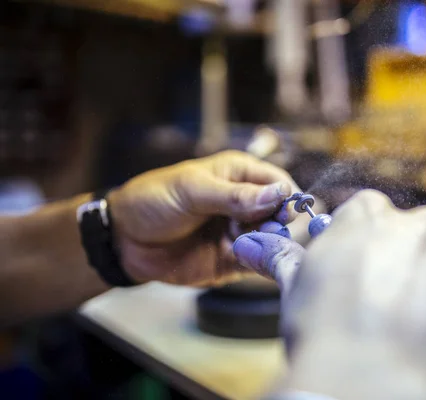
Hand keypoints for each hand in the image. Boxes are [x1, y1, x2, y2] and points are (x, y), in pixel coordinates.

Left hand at [108, 150, 299, 285]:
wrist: (124, 240)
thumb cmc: (154, 200)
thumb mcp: (192, 191)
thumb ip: (235, 195)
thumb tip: (280, 194)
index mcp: (240, 175)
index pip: (279, 182)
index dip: (287, 196)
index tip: (284, 212)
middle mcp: (247, 203)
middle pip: (281, 214)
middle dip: (277, 223)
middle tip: (261, 231)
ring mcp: (241, 233)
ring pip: (273, 240)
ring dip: (266, 245)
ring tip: (241, 244)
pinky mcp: (234, 261)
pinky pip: (258, 264)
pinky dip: (258, 264)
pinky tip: (243, 260)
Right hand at [234, 190, 425, 399]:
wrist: (369, 391)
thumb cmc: (324, 338)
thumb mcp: (297, 290)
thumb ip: (282, 257)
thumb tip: (249, 243)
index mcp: (373, 217)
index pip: (373, 216)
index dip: (365, 250)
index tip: (360, 277)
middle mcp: (425, 229)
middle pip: (420, 244)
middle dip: (407, 272)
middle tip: (388, 313)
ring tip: (414, 342)